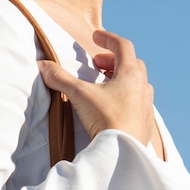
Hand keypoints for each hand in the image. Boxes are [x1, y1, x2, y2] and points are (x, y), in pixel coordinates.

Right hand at [38, 30, 154, 147]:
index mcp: (130, 74)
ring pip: (137, 83)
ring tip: (104, 84)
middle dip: (113, 60)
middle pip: (131, 63)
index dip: (108, 38)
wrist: (124, 153)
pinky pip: (138, 101)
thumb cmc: (105, 119)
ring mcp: (146, 105)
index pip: (123, 46)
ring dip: (121, 78)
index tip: (95, 36)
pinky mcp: (145, 122)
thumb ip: (60, 78)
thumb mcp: (79, 95)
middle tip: (97, 64)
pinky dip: (126, 96)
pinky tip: (114, 106)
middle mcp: (142, 86)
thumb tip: (42, 65)